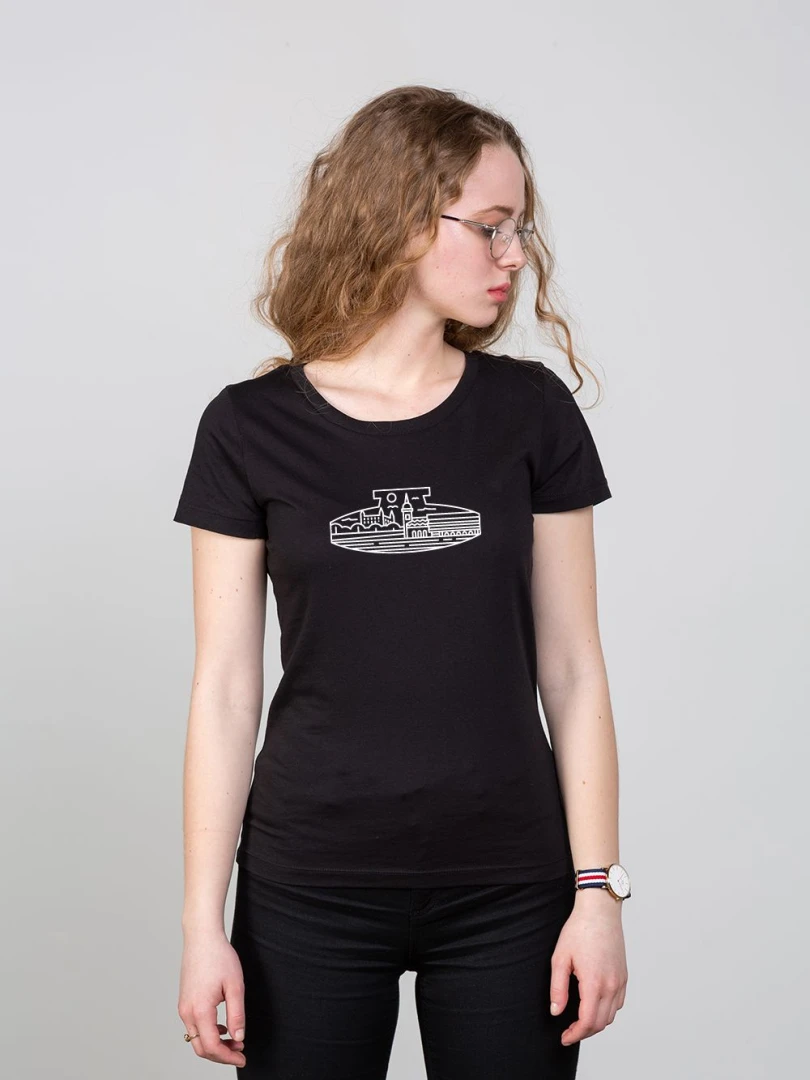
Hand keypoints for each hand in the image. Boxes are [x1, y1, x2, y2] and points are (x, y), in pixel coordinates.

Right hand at [178, 929, 246, 1067]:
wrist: (202, 937)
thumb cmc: (219, 956)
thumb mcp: (235, 986)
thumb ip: (237, 1015)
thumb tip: (238, 1037)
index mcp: (200, 1010)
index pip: (212, 1046)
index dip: (228, 1057)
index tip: (242, 1057)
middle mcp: (187, 1012)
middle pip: (201, 1048)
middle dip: (221, 1054)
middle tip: (240, 1052)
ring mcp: (183, 1007)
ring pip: (196, 1039)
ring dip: (214, 1044)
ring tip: (234, 1039)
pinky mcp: (184, 1001)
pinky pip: (193, 1027)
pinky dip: (207, 1033)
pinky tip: (222, 1027)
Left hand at [549, 893, 627, 1046]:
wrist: (600, 911)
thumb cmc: (579, 930)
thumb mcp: (560, 958)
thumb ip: (558, 988)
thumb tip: (557, 1011)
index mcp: (594, 982)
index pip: (588, 1021)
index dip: (575, 1034)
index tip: (564, 1037)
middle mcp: (611, 985)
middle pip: (601, 1023)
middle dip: (584, 1032)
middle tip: (568, 1031)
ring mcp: (620, 981)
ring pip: (611, 1015)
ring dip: (596, 1023)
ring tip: (579, 1021)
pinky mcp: (624, 975)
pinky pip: (618, 1003)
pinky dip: (607, 1011)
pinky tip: (594, 1006)